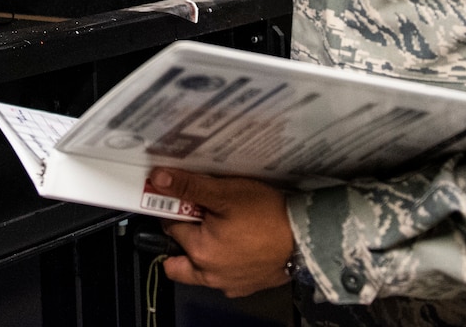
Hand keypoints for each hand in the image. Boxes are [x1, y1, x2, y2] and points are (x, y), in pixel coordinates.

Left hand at [154, 168, 296, 298]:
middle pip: (179, 257)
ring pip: (200, 270)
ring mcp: (229, 284)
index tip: (184, 200)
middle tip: (198, 216)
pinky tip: (237, 244)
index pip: (170, 227)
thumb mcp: (225, 193)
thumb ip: (189, 187)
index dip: (175, 210)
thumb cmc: (267, 215)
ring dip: (201, 252)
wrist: (306, 237)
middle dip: (182, 238)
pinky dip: (224, 262)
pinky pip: (224, 276)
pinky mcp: (247, 286)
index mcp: (199, 251)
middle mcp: (209, 274)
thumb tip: (159, 179)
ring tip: (219, 228)